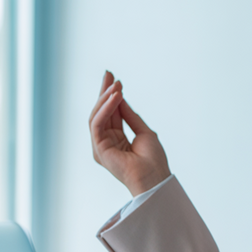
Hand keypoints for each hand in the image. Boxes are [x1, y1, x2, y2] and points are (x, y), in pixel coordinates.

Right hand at [89, 71, 170, 195]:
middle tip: (109, 73)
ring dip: (105, 98)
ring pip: (97, 116)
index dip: (111, 96)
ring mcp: (100, 146)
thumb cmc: (153, 159)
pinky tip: (115, 97)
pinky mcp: (98, 149)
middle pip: (101, 113)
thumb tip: (121, 98)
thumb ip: (130, 116)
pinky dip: (105, 109)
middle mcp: (105, 143)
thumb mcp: (143, 131)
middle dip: (104, 92)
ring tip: (116, 85)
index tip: (115, 78)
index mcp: (116, 140)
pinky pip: (98, 124)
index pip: (111, 114)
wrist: (155, 177)